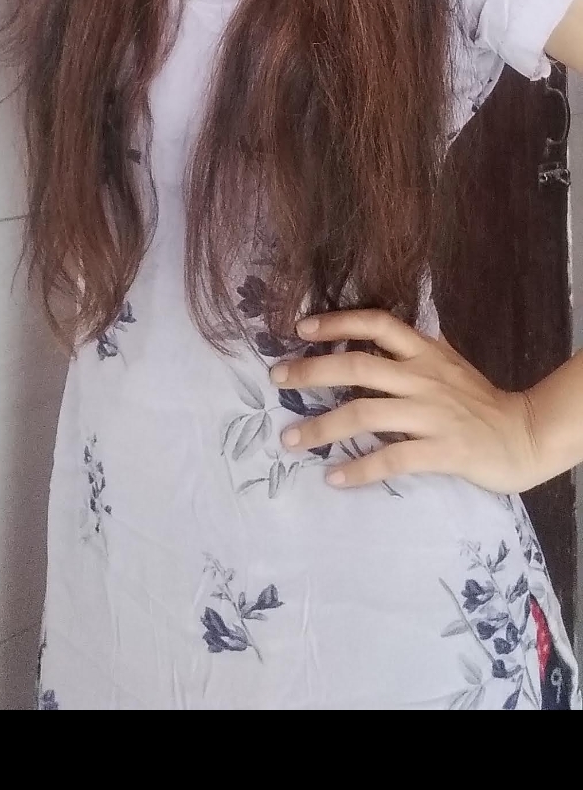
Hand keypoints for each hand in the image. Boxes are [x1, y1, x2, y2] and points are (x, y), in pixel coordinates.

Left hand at [270, 309, 540, 492]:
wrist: (522, 436)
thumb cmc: (480, 400)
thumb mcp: (448, 362)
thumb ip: (415, 347)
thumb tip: (380, 328)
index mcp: (425, 353)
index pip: (377, 323)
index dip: (338, 322)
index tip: (302, 328)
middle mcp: (423, 377)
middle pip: (358, 366)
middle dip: (312, 371)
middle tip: (277, 378)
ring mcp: (431, 414)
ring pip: (365, 413)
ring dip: (322, 427)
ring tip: (291, 438)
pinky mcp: (440, 451)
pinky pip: (391, 458)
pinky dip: (358, 469)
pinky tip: (333, 478)